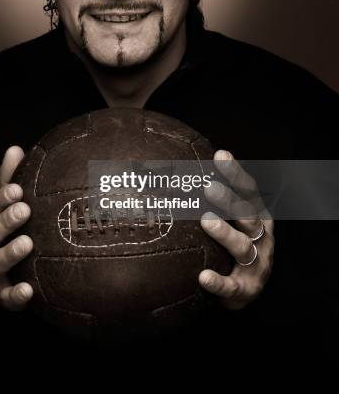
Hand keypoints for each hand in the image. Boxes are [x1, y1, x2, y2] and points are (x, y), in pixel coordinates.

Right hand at [0, 146, 33, 310]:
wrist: (17, 267)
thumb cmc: (16, 226)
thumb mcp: (13, 203)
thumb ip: (11, 180)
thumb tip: (14, 149)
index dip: (2, 199)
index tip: (18, 189)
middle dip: (6, 221)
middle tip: (25, 210)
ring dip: (10, 253)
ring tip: (28, 243)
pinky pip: (5, 297)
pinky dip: (15, 295)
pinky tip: (29, 290)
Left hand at [199, 150, 273, 309]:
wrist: (246, 291)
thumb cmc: (233, 245)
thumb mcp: (233, 220)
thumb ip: (216, 199)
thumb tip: (183, 169)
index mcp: (258, 216)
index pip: (249, 190)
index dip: (236, 173)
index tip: (220, 154)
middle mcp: (261, 237)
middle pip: (248, 215)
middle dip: (230, 200)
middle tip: (207, 186)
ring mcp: (257, 264)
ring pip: (243, 247)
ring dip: (225, 233)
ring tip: (206, 221)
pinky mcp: (247, 289)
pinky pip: (232, 286)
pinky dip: (219, 282)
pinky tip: (203, 277)